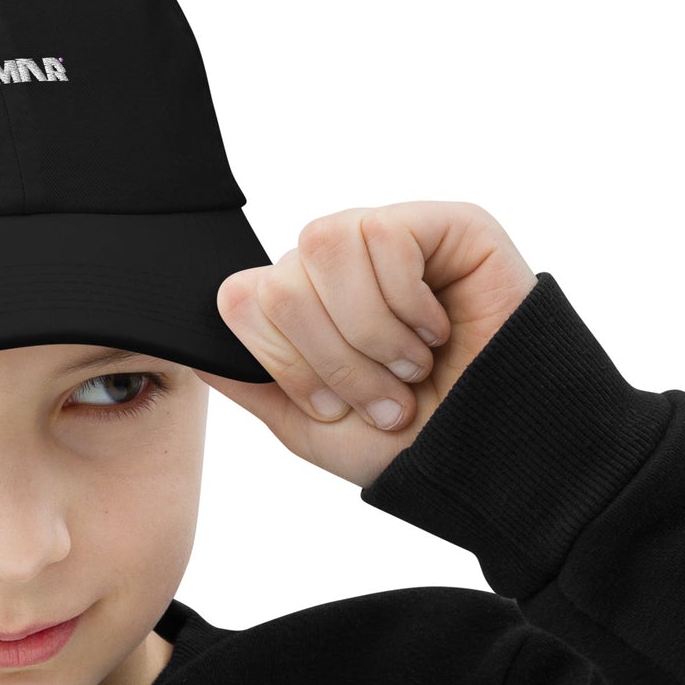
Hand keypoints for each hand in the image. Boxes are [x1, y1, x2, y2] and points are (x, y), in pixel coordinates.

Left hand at [193, 200, 537, 488]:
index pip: (242, 299)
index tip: (330, 406)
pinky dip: (407, 302)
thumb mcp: (308, 427)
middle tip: (385, 394)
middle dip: (331, 359)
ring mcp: (391, 239)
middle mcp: (340, 267)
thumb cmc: (410, 445)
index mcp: (304, 307)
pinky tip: (439, 329)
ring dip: (369, 332)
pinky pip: (384, 233)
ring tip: (412, 365)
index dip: (281, 359)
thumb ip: (252, 384)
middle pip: (280, 279)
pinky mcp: (446, 224)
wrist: (490, 460)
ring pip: (323, 247)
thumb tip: (194, 350)